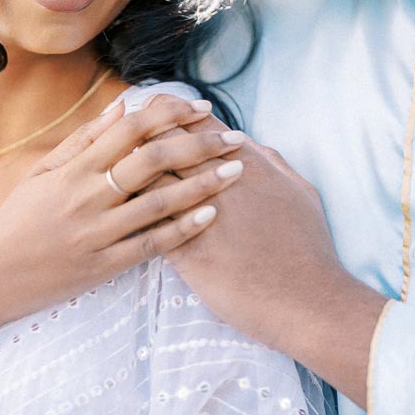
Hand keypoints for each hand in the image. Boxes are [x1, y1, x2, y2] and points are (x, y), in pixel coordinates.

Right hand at [0, 95, 245, 333]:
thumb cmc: (15, 222)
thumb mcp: (41, 174)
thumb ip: (83, 141)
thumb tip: (122, 108)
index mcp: (73, 168)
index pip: (131, 129)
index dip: (170, 115)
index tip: (202, 110)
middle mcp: (87, 196)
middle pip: (153, 160)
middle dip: (199, 145)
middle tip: (236, 137)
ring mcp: (96, 232)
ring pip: (159, 202)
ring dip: (203, 184)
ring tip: (236, 171)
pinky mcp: (102, 266)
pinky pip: (151, 245)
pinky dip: (183, 229)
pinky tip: (212, 215)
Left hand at [85, 102, 386, 405]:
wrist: (308, 301)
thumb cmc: (308, 250)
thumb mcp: (300, 193)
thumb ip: (274, 165)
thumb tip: (254, 148)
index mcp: (248, 162)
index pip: (196, 121)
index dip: (168, 113)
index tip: (150, 113)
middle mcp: (221, 181)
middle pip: (163, 142)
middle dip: (135, 136)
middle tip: (116, 137)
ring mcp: (202, 214)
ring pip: (147, 179)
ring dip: (124, 174)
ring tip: (105, 172)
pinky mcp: (188, 252)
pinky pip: (146, 223)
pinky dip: (127, 214)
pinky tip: (112, 215)